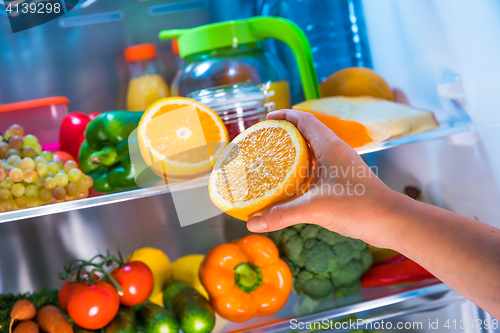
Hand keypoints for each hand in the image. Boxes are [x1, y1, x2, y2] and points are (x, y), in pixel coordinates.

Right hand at [246, 109, 402, 247]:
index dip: (284, 116)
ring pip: (312, 152)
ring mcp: (340, 166)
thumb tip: (252, 223)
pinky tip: (290, 185)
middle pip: (306, 134)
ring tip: (272, 162)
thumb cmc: (360, 207)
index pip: (304, 120)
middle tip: (265, 143)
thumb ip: (282, 214)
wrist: (391, 221)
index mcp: (329, 146)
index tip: (266, 120)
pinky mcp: (343, 181)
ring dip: (293, 154)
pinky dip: (302, 172)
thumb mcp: (315, 208)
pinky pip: (317, 169)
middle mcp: (335, 152)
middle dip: (284, 135)